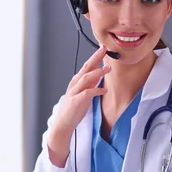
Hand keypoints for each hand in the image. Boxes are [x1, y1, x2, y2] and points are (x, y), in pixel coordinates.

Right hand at [48, 46, 110, 165]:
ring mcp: (75, 92)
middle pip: (86, 68)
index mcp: (77, 81)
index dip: (95, 57)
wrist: (63, 122)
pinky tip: (104, 90)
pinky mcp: (76, 101)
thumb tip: (100, 74)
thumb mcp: (84, 93)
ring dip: (98, 72)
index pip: (87, 66)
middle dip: (95, 58)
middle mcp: (75, 84)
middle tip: (104, 50)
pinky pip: (88, 93)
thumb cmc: (73, 108)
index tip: (103, 49)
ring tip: (108, 69)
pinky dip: (97, 90)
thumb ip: (91, 83)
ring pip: (86, 78)